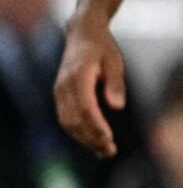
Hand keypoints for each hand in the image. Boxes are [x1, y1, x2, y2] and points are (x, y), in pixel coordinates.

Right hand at [55, 12, 127, 158]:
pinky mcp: (60, 95)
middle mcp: (64, 85)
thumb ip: (116, 84)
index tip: (109, 139)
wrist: (82, 34)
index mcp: (78, 75)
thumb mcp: (115, 62)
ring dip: (84, 140)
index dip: (96, 125)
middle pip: (74, 118)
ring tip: (104, 153)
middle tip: (110, 152)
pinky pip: (66, 118)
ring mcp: (59, 90)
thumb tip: (117, 106)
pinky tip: (94, 144)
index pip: (85, 106)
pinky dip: (78, 133)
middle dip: (91, 138)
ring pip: (67, 122)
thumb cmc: (103, 49)